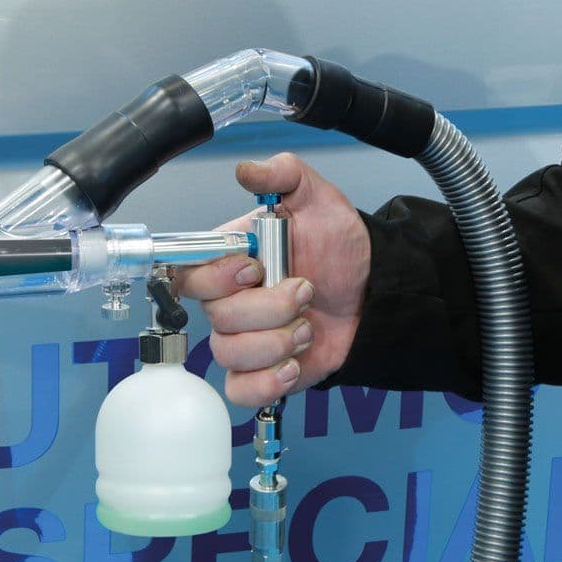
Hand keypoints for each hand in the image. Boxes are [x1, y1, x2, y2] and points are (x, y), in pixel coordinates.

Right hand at [177, 152, 369, 407]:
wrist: (373, 291)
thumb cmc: (340, 247)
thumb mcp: (318, 200)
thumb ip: (284, 175)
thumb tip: (247, 170)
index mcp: (229, 263)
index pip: (188, 275)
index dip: (216, 277)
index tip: (255, 268)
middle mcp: (229, 303)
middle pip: (216, 318)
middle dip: (270, 308)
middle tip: (305, 290)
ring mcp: (243, 340)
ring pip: (230, 354)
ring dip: (279, 341)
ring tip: (308, 325)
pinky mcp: (260, 373)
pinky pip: (240, 391)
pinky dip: (267, 382)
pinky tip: (294, 363)